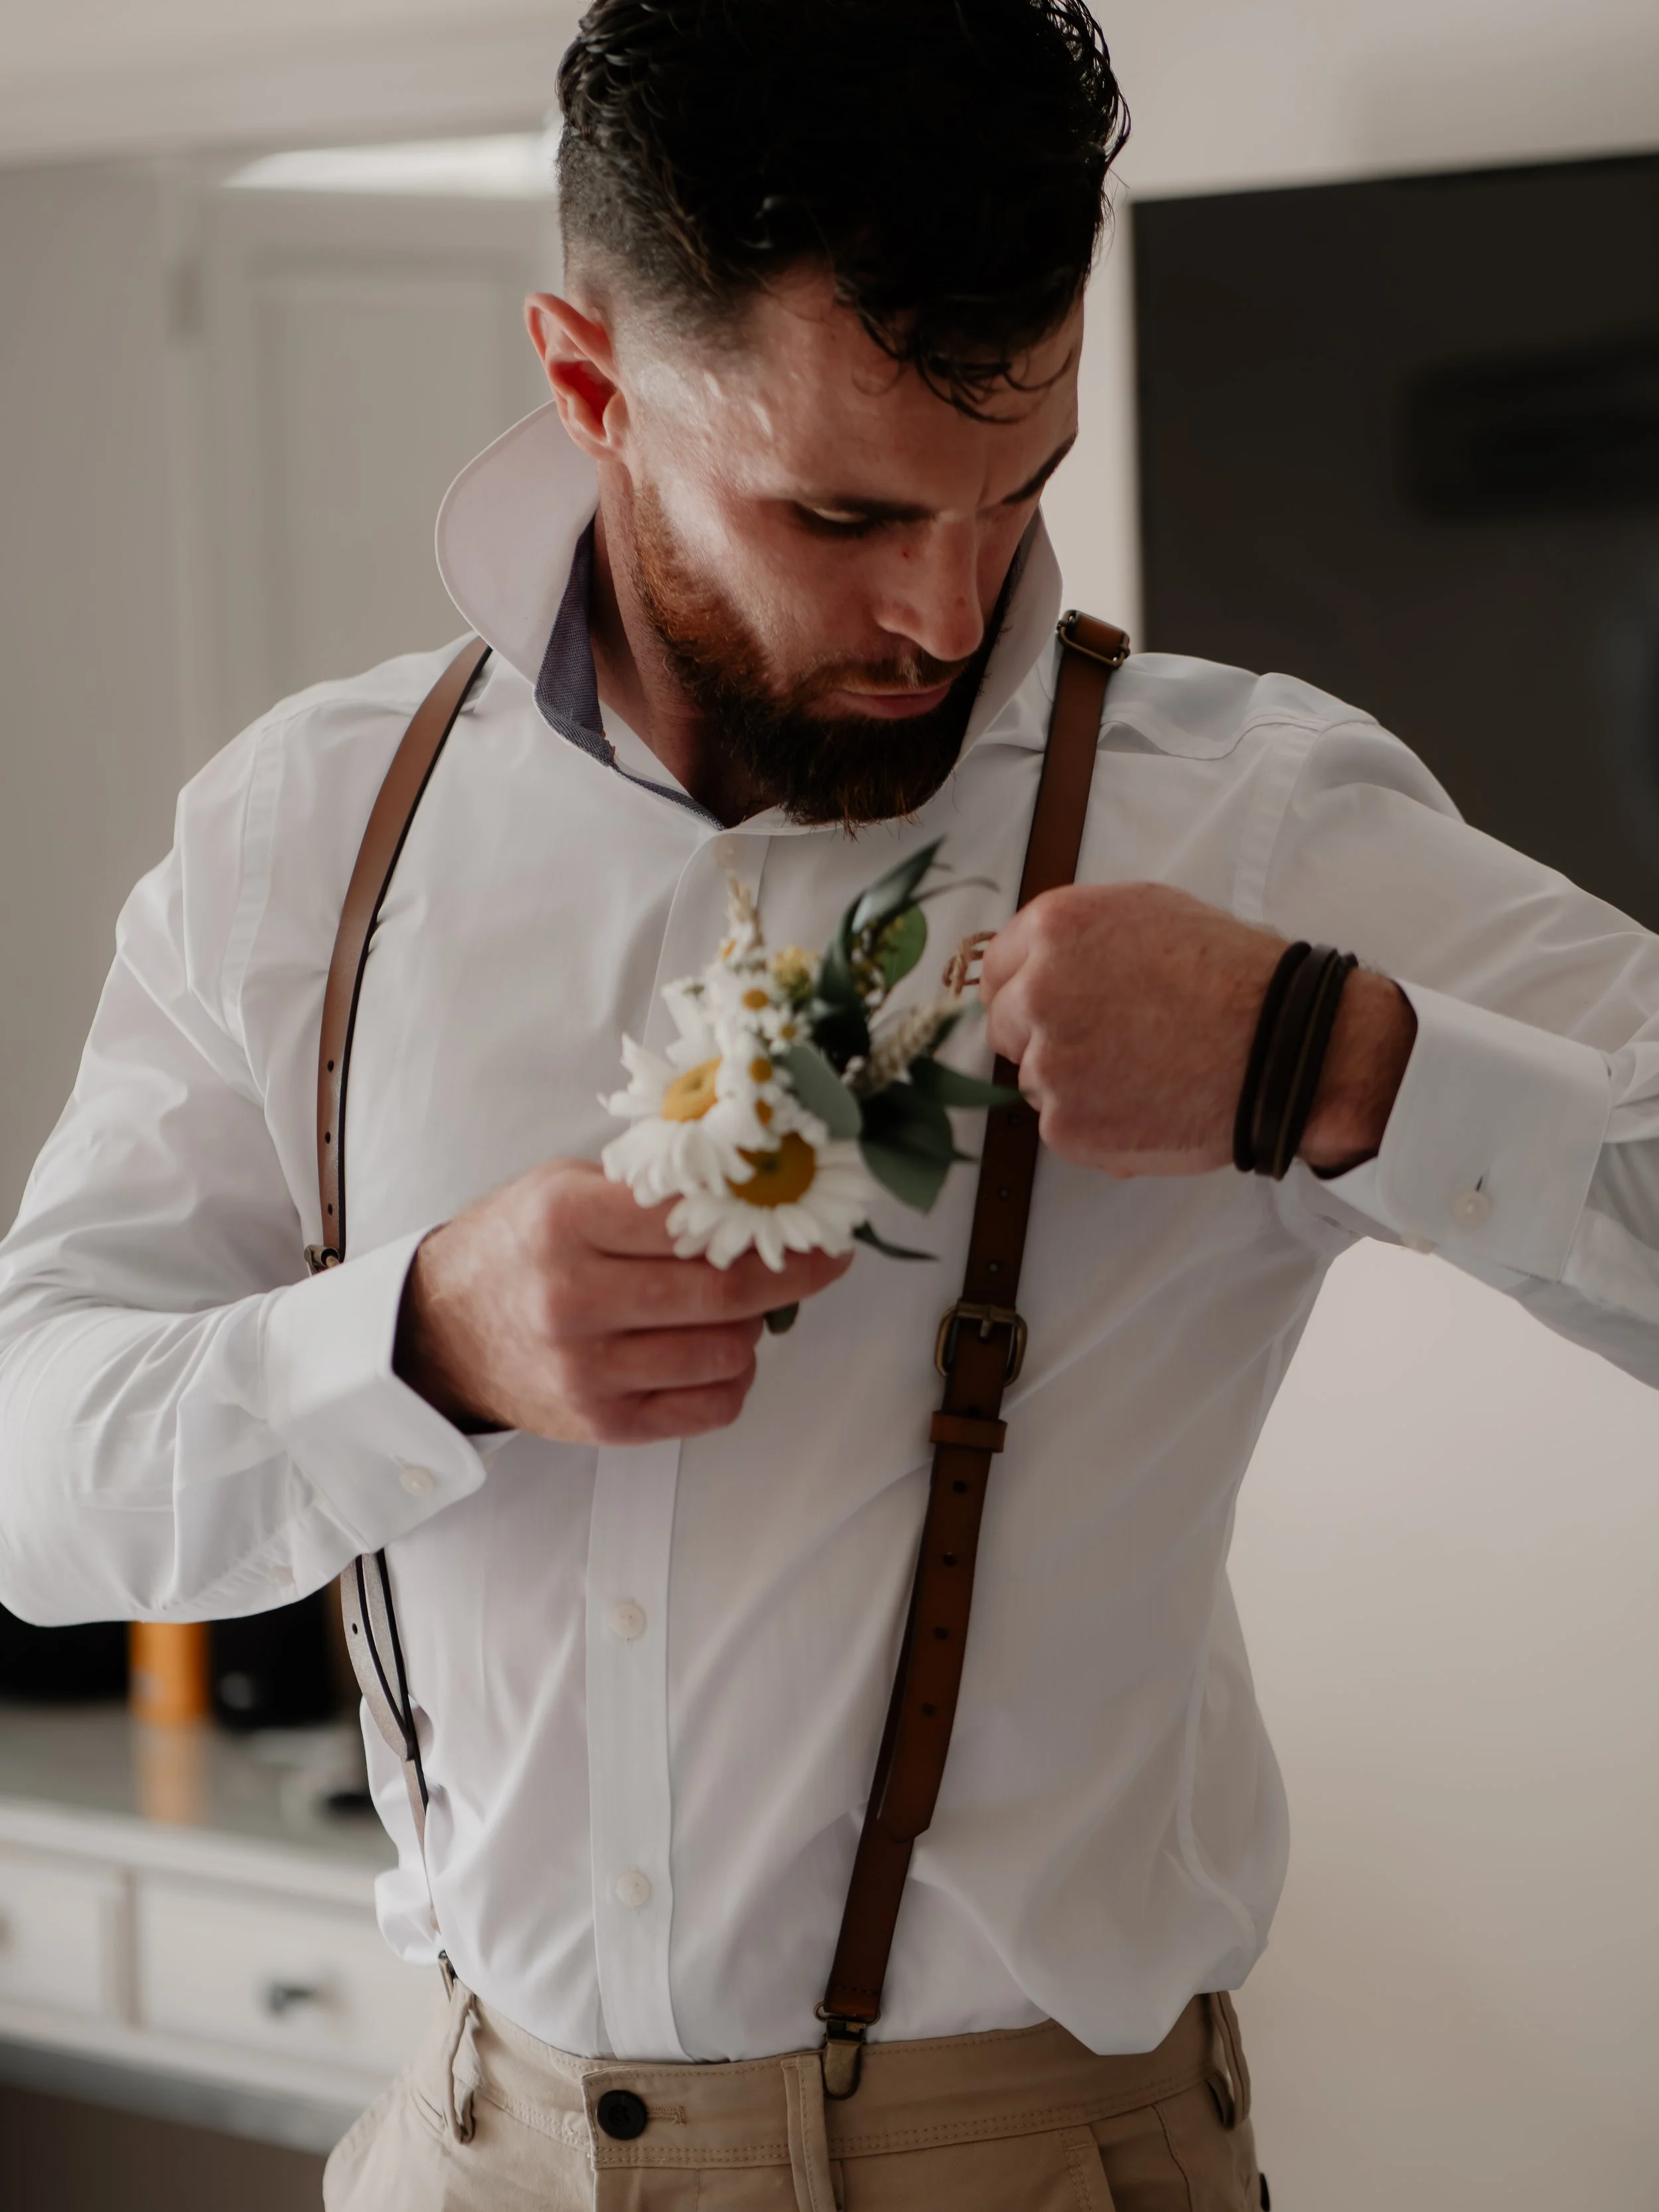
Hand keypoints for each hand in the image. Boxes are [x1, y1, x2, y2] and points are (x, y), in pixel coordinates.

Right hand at [394, 1158, 851, 1441]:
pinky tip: (715, 1353)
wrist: (442, 1331)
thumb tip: (757, 1184)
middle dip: (790, 1274)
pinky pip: (709, 1409)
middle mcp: (574, 1298)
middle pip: (724, 1293)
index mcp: (566, 1222)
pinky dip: (732, 1379)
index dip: (768, 1217)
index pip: (695, 1218)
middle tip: (820, 1261)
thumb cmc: (516, 1248)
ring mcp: (587, 1370)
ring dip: (753, 1328)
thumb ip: (652, 1187)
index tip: (811, 1216)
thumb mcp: (566, 1186)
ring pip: (725, 1353)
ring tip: (739, 1307)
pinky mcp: (601, 1422)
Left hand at [979, 882, 1415, 1177]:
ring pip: (1036, 1080)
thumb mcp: (1152, 914)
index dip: (1025, 989)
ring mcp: (1051, 1064)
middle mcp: (1041, 992)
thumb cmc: (1234, 977)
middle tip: (1108, 1044)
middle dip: (1044, 1037)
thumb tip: (1039, 964)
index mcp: (1057, 929)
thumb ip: (1081, 939)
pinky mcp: (1068, 1125)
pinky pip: (1064, 1128)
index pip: (997, 967)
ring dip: (1076, 1084)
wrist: (1285, 1049)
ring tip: (1145, 1072)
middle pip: (1006, 1026)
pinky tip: (1149, 1105)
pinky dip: (1099, 1125)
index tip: (1049, 1007)